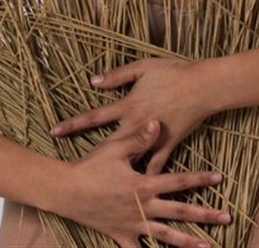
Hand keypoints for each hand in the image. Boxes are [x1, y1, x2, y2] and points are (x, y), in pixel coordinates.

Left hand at [51, 58, 213, 173]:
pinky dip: (147, 176)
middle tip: (70, 170)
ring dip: (117, 172)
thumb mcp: (142, 68)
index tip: (54, 131)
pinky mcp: (169, 144)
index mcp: (128, 106)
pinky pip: (155, 165)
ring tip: (99, 187)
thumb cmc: (173, 73)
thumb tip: (93, 81)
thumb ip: (117, 76)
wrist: (204, 86)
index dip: (73, 124)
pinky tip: (138, 191)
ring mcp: (152, 138)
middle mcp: (136, 125)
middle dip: (89, 155)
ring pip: (130, 160)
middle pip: (107, 144)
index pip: (94, 117)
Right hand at [55, 119, 228, 247]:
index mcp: (144, 185)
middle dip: (205, 214)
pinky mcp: (120, 235)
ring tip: (208, 246)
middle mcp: (143, 207)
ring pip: (166, 236)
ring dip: (188, 242)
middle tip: (227, 217)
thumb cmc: (90, 167)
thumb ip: (139, 138)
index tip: (220, 177)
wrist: (66, 190)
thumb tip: (158, 123)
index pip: (179, 181)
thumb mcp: (115, 149)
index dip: (200, 179)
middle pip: (180, 212)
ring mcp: (133, 224)